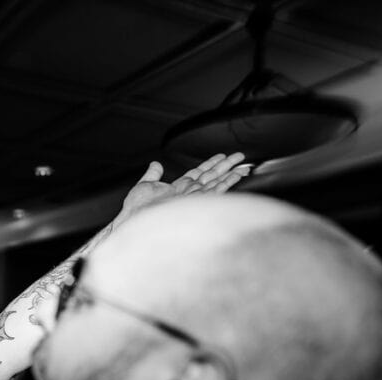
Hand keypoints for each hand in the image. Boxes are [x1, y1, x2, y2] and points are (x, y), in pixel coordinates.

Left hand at [122, 153, 249, 216]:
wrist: (137, 221)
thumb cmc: (137, 209)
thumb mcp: (144, 186)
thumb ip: (152, 174)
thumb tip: (156, 164)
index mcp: (177, 188)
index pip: (198, 173)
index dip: (210, 164)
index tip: (221, 156)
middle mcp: (188, 194)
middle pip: (211, 176)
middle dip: (225, 166)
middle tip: (240, 156)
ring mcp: (194, 199)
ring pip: (216, 182)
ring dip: (230, 172)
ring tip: (244, 164)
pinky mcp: (198, 204)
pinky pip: (216, 191)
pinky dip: (227, 183)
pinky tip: (237, 176)